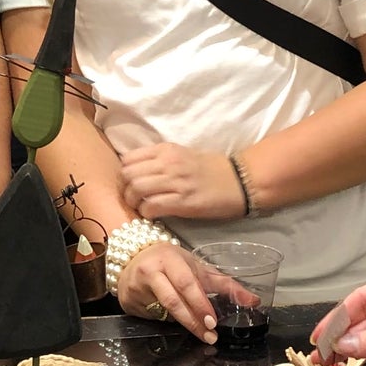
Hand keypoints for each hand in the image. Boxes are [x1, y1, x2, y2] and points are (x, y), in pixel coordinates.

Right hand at [116, 241, 218, 340]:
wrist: (133, 258)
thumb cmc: (171, 263)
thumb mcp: (197, 268)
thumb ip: (226, 285)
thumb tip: (254, 301)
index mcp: (169, 259)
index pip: (186, 284)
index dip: (200, 304)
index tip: (212, 322)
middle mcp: (150, 271)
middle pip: (173, 302)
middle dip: (193, 321)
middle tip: (209, 336)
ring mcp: (137, 288)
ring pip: (163, 313)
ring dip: (182, 323)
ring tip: (198, 331)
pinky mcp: (129, 302)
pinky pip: (152, 318)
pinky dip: (166, 321)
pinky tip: (172, 319)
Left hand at [120, 142, 245, 223]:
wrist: (240, 181)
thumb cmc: (212, 169)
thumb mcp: (182, 155)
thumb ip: (159, 160)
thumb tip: (136, 172)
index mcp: (166, 149)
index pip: (128, 159)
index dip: (125, 173)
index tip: (131, 183)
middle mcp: (168, 163)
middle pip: (128, 175)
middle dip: (126, 189)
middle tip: (134, 199)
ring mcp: (175, 182)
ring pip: (137, 190)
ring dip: (134, 202)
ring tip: (142, 208)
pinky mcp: (183, 201)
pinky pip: (152, 207)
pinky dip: (147, 213)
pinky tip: (153, 215)